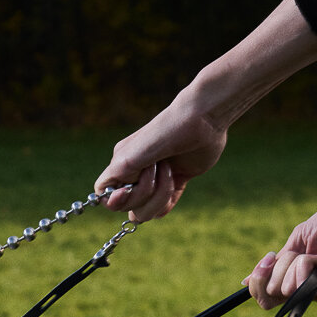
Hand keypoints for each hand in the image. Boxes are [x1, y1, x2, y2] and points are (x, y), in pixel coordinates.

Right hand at [95, 0, 316, 220]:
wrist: (216, 105)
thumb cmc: (185, 118)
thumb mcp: (154, 143)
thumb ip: (127, 164)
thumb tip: (100, 188)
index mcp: (121, 158)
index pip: (106, 195)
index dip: (125, 195)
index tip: (147, 177)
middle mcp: (132, 166)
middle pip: (128, 207)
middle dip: (148, 198)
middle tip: (167, 174)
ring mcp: (150, 174)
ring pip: (144, 211)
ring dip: (161, 201)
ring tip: (176, 177)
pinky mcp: (172, 179)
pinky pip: (161, 206)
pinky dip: (168, 203)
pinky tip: (180, 187)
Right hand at [246, 190, 316, 307]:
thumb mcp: (299, 240)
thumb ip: (277, 262)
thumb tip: (245, 282)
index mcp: (302, 282)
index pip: (266, 298)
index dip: (259, 281)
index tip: (269, 259)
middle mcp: (312, 293)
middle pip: (270, 295)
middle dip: (278, 268)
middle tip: (301, 252)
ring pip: (285, 289)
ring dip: (295, 263)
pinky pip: (303, 283)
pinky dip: (308, 264)